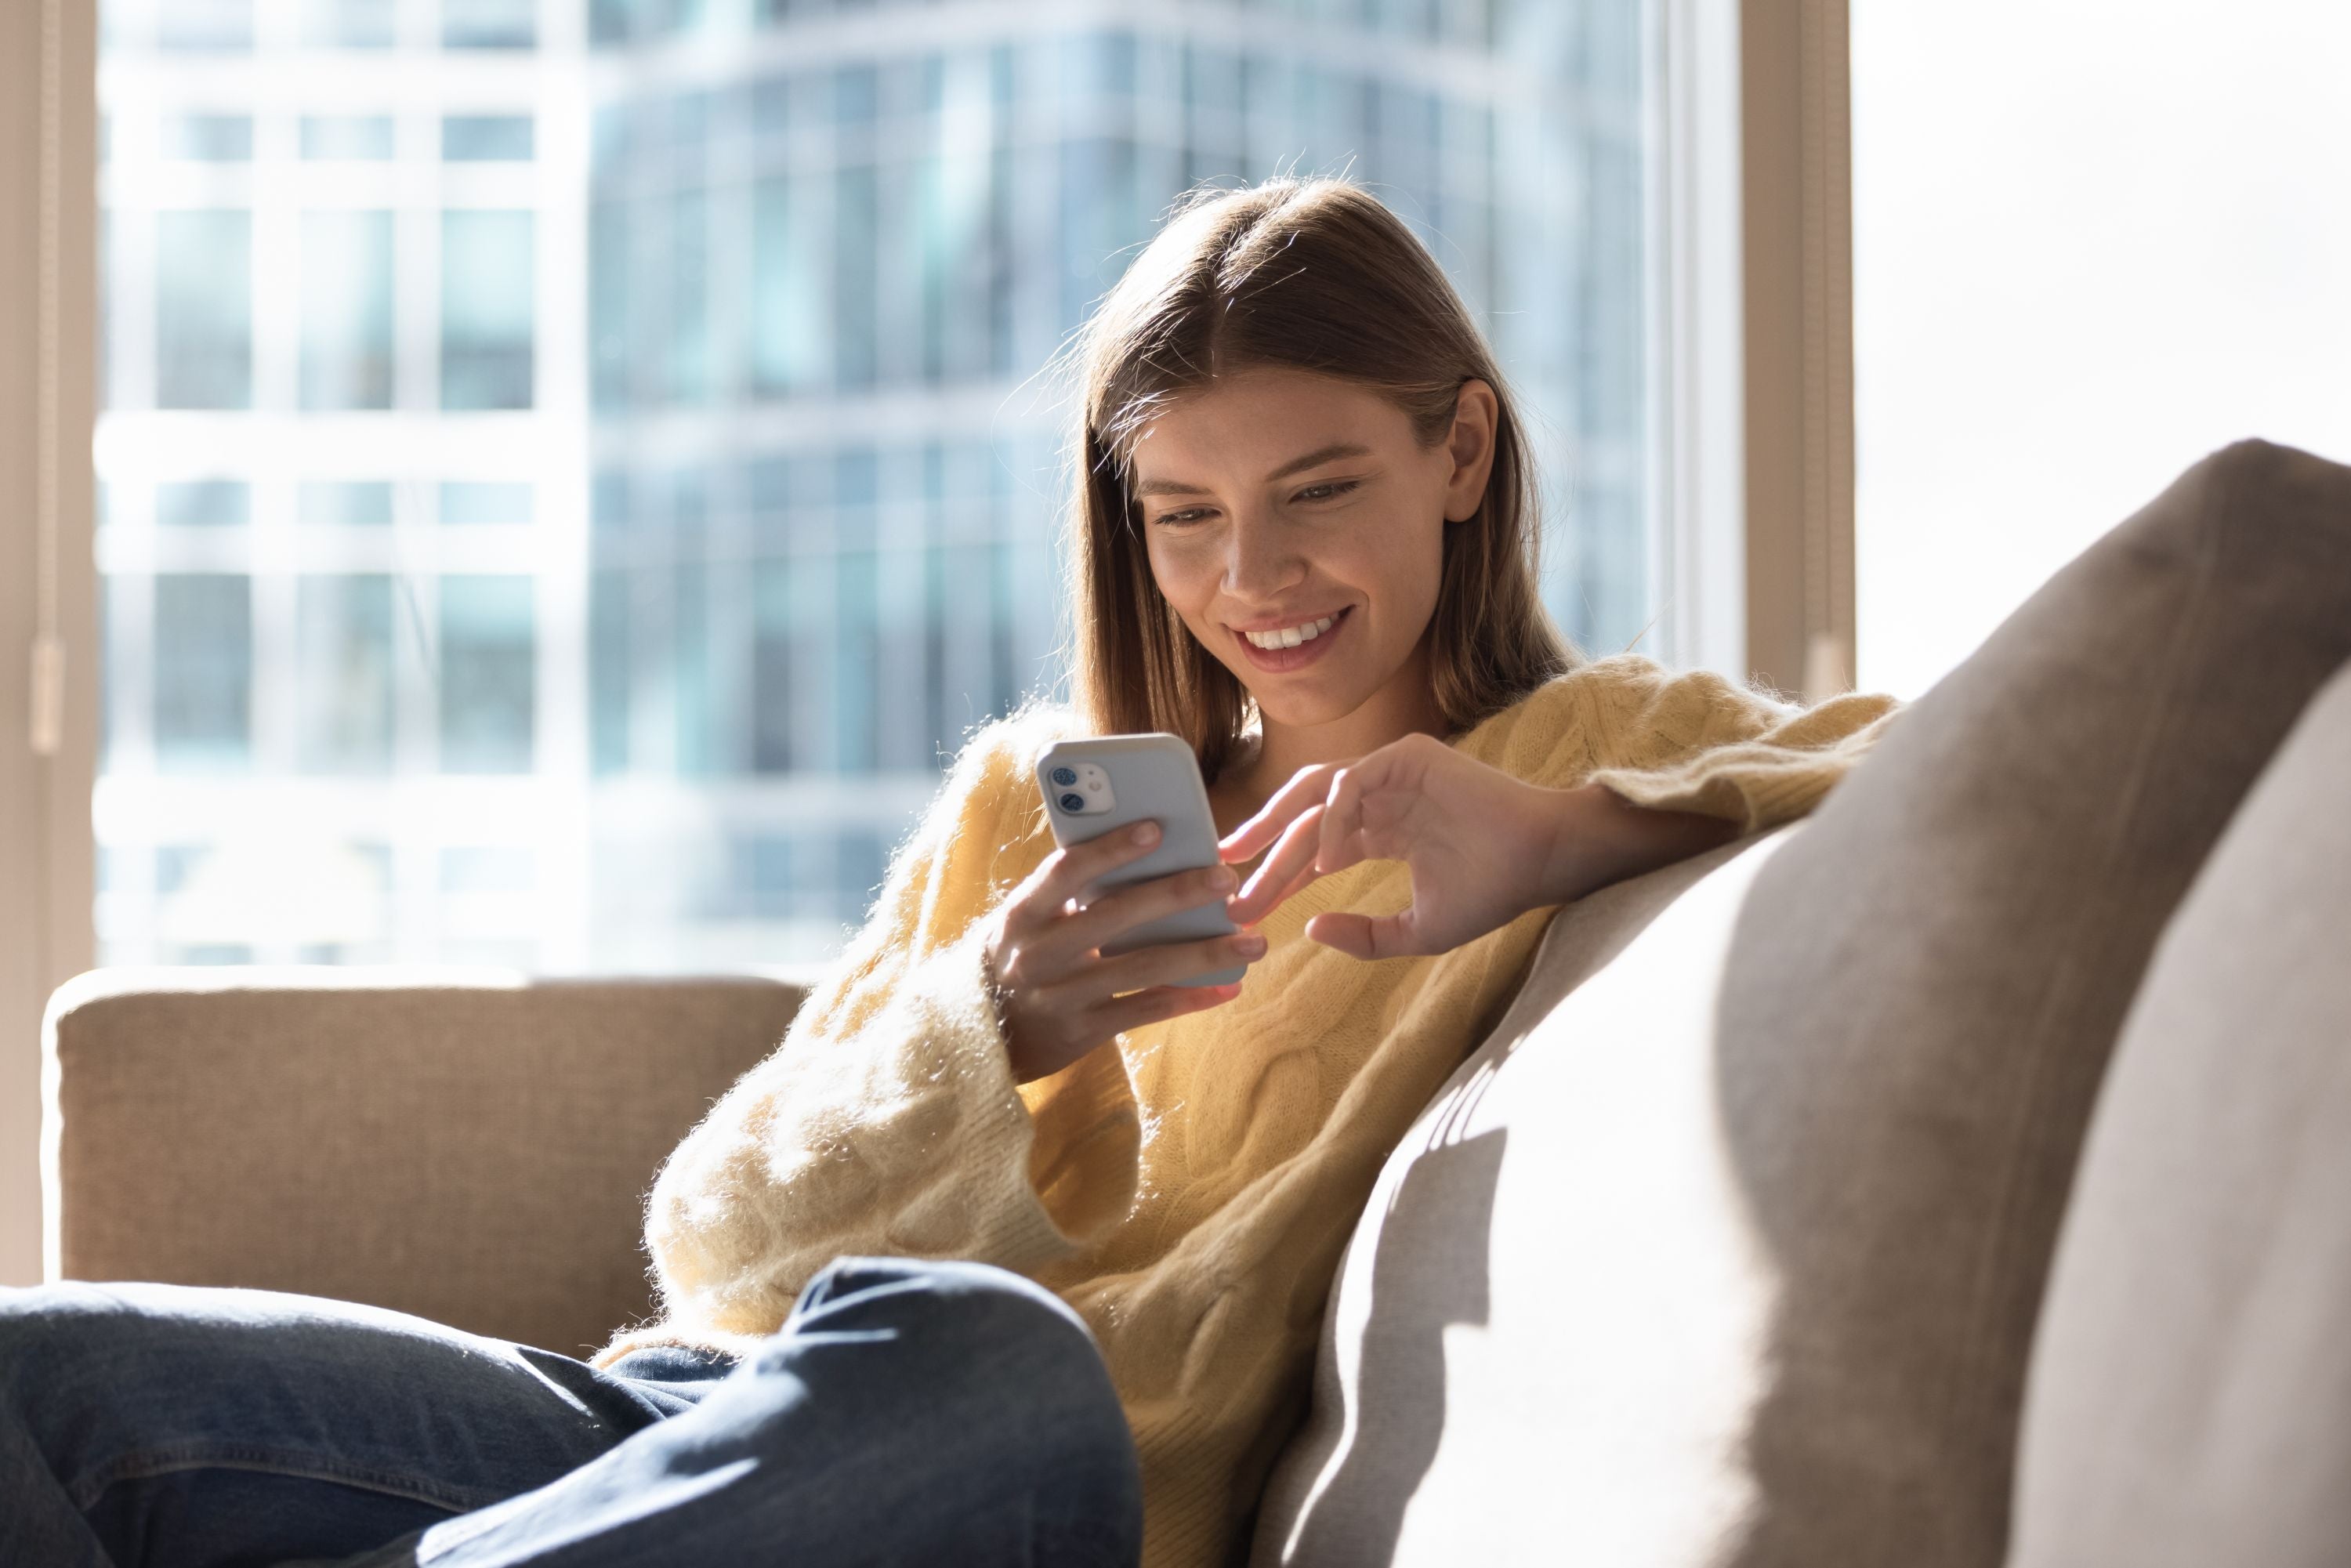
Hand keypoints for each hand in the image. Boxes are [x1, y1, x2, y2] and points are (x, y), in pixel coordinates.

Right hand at [982, 821, 1266, 1083]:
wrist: (979, 1033)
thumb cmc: (1016, 955)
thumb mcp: (1026, 919)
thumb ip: (1070, 892)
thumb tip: (1147, 853)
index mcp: (1023, 912)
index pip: (1066, 871)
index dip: (1110, 849)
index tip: (1157, 828)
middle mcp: (1040, 954)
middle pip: (1116, 917)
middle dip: (1176, 894)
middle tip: (1226, 879)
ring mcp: (1062, 996)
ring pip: (1143, 969)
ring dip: (1204, 954)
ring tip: (1253, 941)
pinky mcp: (1083, 1032)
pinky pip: (1146, 1011)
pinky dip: (1190, 998)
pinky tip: (1228, 986)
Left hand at [1218, 733, 1564, 959]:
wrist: (1540, 864)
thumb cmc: (1490, 894)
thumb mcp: (1417, 931)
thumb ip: (1365, 935)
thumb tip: (1310, 929)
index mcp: (1382, 830)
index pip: (1312, 846)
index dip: (1275, 874)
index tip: (1243, 905)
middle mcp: (1381, 797)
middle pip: (1302, 814)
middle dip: (1260, 843)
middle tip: (1223, 876)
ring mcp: (1394, 772)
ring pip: (1317, 792)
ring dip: (1280, 827)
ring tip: (1249, 861)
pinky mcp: (1410, 756)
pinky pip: (1353, 781)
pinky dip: (1333, 818)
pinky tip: (1323, 862)